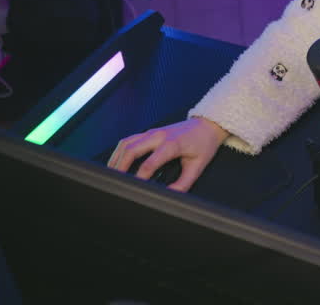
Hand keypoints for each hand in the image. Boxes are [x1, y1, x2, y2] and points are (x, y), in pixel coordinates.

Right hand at [107, 117, 228, 191]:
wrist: (207, 125)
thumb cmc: (204, 144)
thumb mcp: (198, 166)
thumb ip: (183, 183)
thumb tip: (170, 194)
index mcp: (172, 144)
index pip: (150, 162)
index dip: (140, 177)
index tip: (136, 188)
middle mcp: (159, 135)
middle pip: (131, 149)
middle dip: (121, 166)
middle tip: (117, 182)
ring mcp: (152, 132)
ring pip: (126, 142)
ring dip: (117, 158)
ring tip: (112, 174)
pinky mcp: (149, 132)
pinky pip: (129, 139)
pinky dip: (120, 151)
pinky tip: (117, 162)